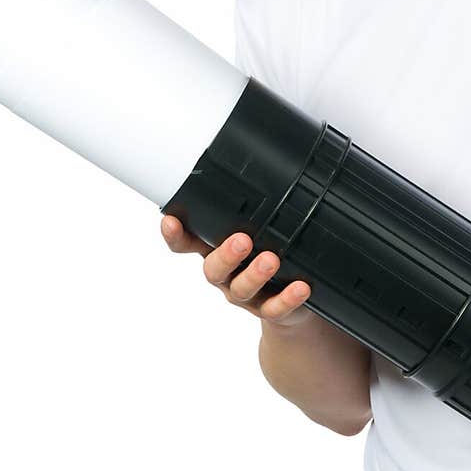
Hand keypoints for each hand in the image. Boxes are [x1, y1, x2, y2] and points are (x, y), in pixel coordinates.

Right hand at [160, 214, 313, 327]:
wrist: (290, 307)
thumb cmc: (267, 257)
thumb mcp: (255, 229)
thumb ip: (253, 206)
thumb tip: (271, 159)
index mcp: (217, 251)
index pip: (187, 244)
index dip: (175, 235)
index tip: (170, 221)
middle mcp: (227, 275)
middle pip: (214, 269)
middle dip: (225, 255)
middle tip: (241, 240)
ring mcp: (247, 296)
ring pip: (241, 289)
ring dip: (255, 274)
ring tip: (271, 260)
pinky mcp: (271, 311)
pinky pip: (275, 309)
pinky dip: (287, 299)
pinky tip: (300, 287)